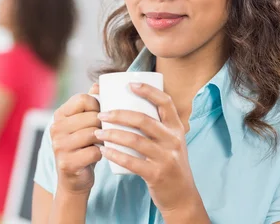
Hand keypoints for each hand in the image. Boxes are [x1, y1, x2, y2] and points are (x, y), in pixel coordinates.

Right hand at [51, 84, 101, 194]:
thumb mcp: (84, 124)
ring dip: (104, 139)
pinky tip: (99, 156)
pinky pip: (94, 151)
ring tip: (104, 143)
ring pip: (93, 133)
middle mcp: (56, 128)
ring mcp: (59, 146)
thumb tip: (97, 84)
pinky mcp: (67, 162)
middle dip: (103, 125)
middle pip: (91, 117)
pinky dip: (101, 154)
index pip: (83, 99)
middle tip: (106, 132)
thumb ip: (90, 104)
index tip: (101, 115)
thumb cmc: (83, 147)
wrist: (74, 180)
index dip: (98, 106)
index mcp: (59, 115)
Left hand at [95, 83, 207, 220]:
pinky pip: (132, 162)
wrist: (182, 196)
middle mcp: (173, 140)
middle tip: (101, 113)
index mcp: (176, 128)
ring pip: (135, 140)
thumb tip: (131, 102)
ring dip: (112, 134)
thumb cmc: (169, 163)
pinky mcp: (157, 174)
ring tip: (98, 132)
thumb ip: (157, 125)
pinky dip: (115, 155)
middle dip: (119, 114)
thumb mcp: (170, 141)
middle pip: (144, 120)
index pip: (166, 102)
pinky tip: (103, 151)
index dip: (149, 90)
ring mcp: (166, 158)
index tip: (130, 84)